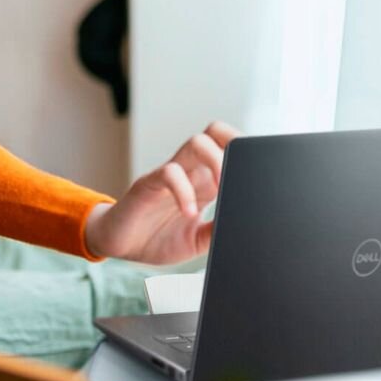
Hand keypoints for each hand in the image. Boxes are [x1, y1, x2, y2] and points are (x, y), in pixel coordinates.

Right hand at [85, 121, 238, 263]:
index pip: (227, 149)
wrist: (120, 246)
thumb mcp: (197, 241)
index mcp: (203, 181)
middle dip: (233, 143)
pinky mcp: (148, 184)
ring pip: (195, 144)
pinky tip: (188, 212)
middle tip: (243, 171)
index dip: (245, 153)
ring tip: (220, 191)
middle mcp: (188, 171)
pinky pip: (169, 173)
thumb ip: (218, 230)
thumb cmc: (157, 238)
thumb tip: (246, 227)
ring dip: (215, 161)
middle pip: (214, 133)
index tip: (261, 172)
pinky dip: (184, 191)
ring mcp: (168, 175)